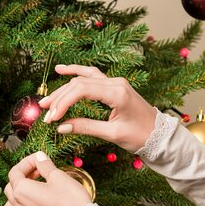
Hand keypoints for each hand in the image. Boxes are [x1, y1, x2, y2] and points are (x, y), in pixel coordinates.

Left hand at [0, 151, 90, 205]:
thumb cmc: (71, 199)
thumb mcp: (58, 176)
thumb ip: (44, 165)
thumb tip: (39, 157)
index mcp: (21, 190)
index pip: (15, 172)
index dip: (27, 162)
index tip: (39, 160)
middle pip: (9, 189)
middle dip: (21, 178)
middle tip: (37, 174)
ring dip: (10, 204)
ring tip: (23, 199)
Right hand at [38, 64, 156, 151]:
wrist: (159, 134)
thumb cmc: (140, 135)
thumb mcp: (113, 134)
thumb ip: (86, 128)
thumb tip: (61, 127)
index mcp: (117, 93)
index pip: (81, 91)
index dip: (63, 103)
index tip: (51, 118)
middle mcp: (115, 83)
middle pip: (79, 84)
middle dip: (59, 99)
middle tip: (45, 114)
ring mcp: (115, 82)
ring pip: (83, 79)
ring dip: (63, 89)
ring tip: (46, 100)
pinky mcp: (114, 86)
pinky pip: (91, 75)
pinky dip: (76, 72)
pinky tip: (62, 70)